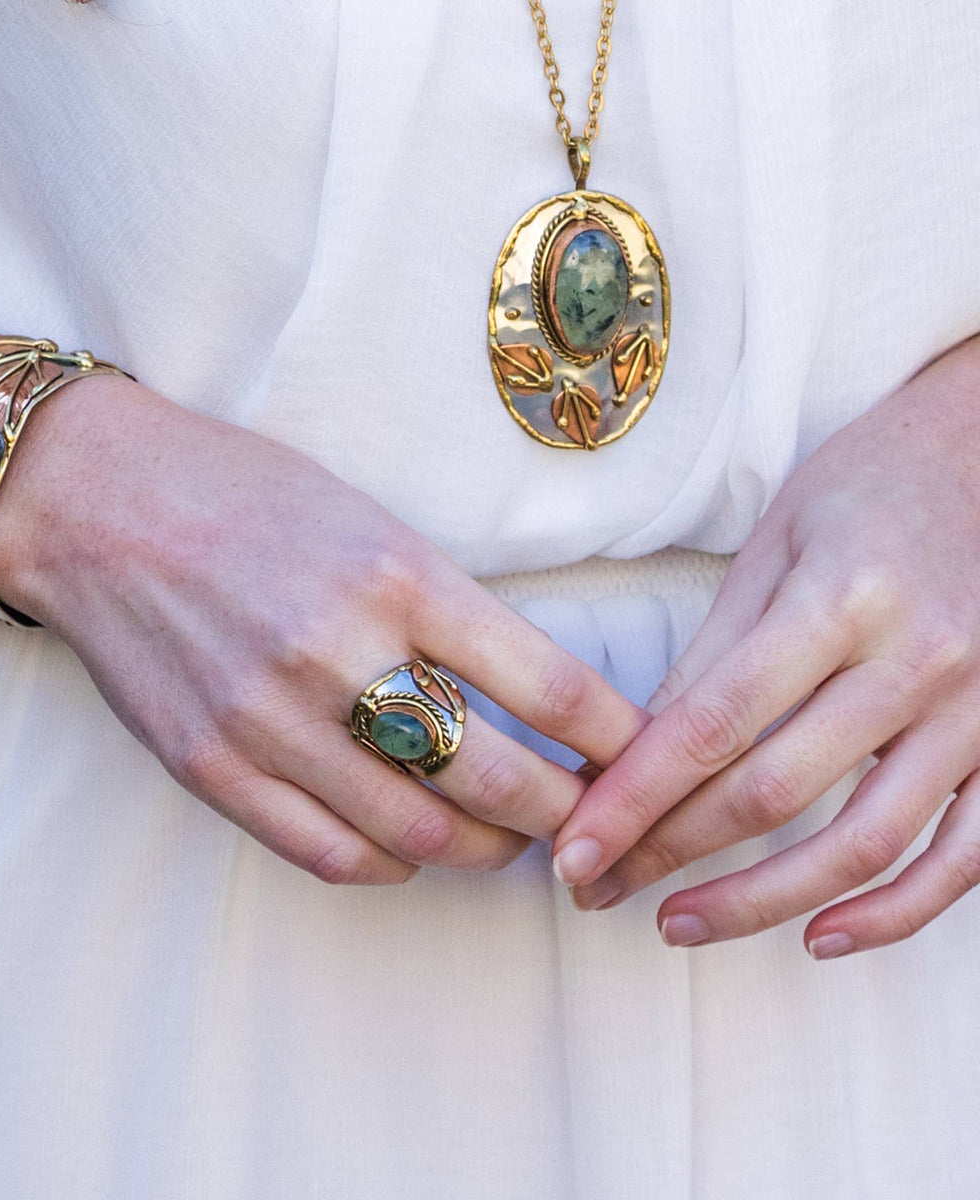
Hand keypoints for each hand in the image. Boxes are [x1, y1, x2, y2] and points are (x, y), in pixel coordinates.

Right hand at [0, 375, 644, 882]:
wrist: (98, 503)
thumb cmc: (244, 493)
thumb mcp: (368, 519)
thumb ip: (446, 608)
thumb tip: (528, 694)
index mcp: (395, 574)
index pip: (547, 685)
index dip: (613, 737)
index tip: (639, 754)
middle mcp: (338, 653)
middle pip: (496, 778)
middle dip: (568, 814)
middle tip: (590, 817)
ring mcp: (268, 720)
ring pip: (418, 831)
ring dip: (485, 849)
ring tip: (510, 839)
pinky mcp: (210, 765)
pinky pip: (327, 852)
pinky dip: (392, 863)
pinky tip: (414, 846)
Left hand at [552, 333, 979, 956]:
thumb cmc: (871, 486)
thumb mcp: (776, 546)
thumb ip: (715, 653)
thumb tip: (632, 751)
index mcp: (840, 600)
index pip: (712, 725)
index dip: (634, 800)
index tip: (574, 851)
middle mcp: (916, 663)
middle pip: (772, 792)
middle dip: (669, 852)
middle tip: (599, 887)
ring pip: (861, 844)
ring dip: (761, 901)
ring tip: (681, 922)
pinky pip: (961, 859)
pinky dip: (892, 912)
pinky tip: (821, 934)